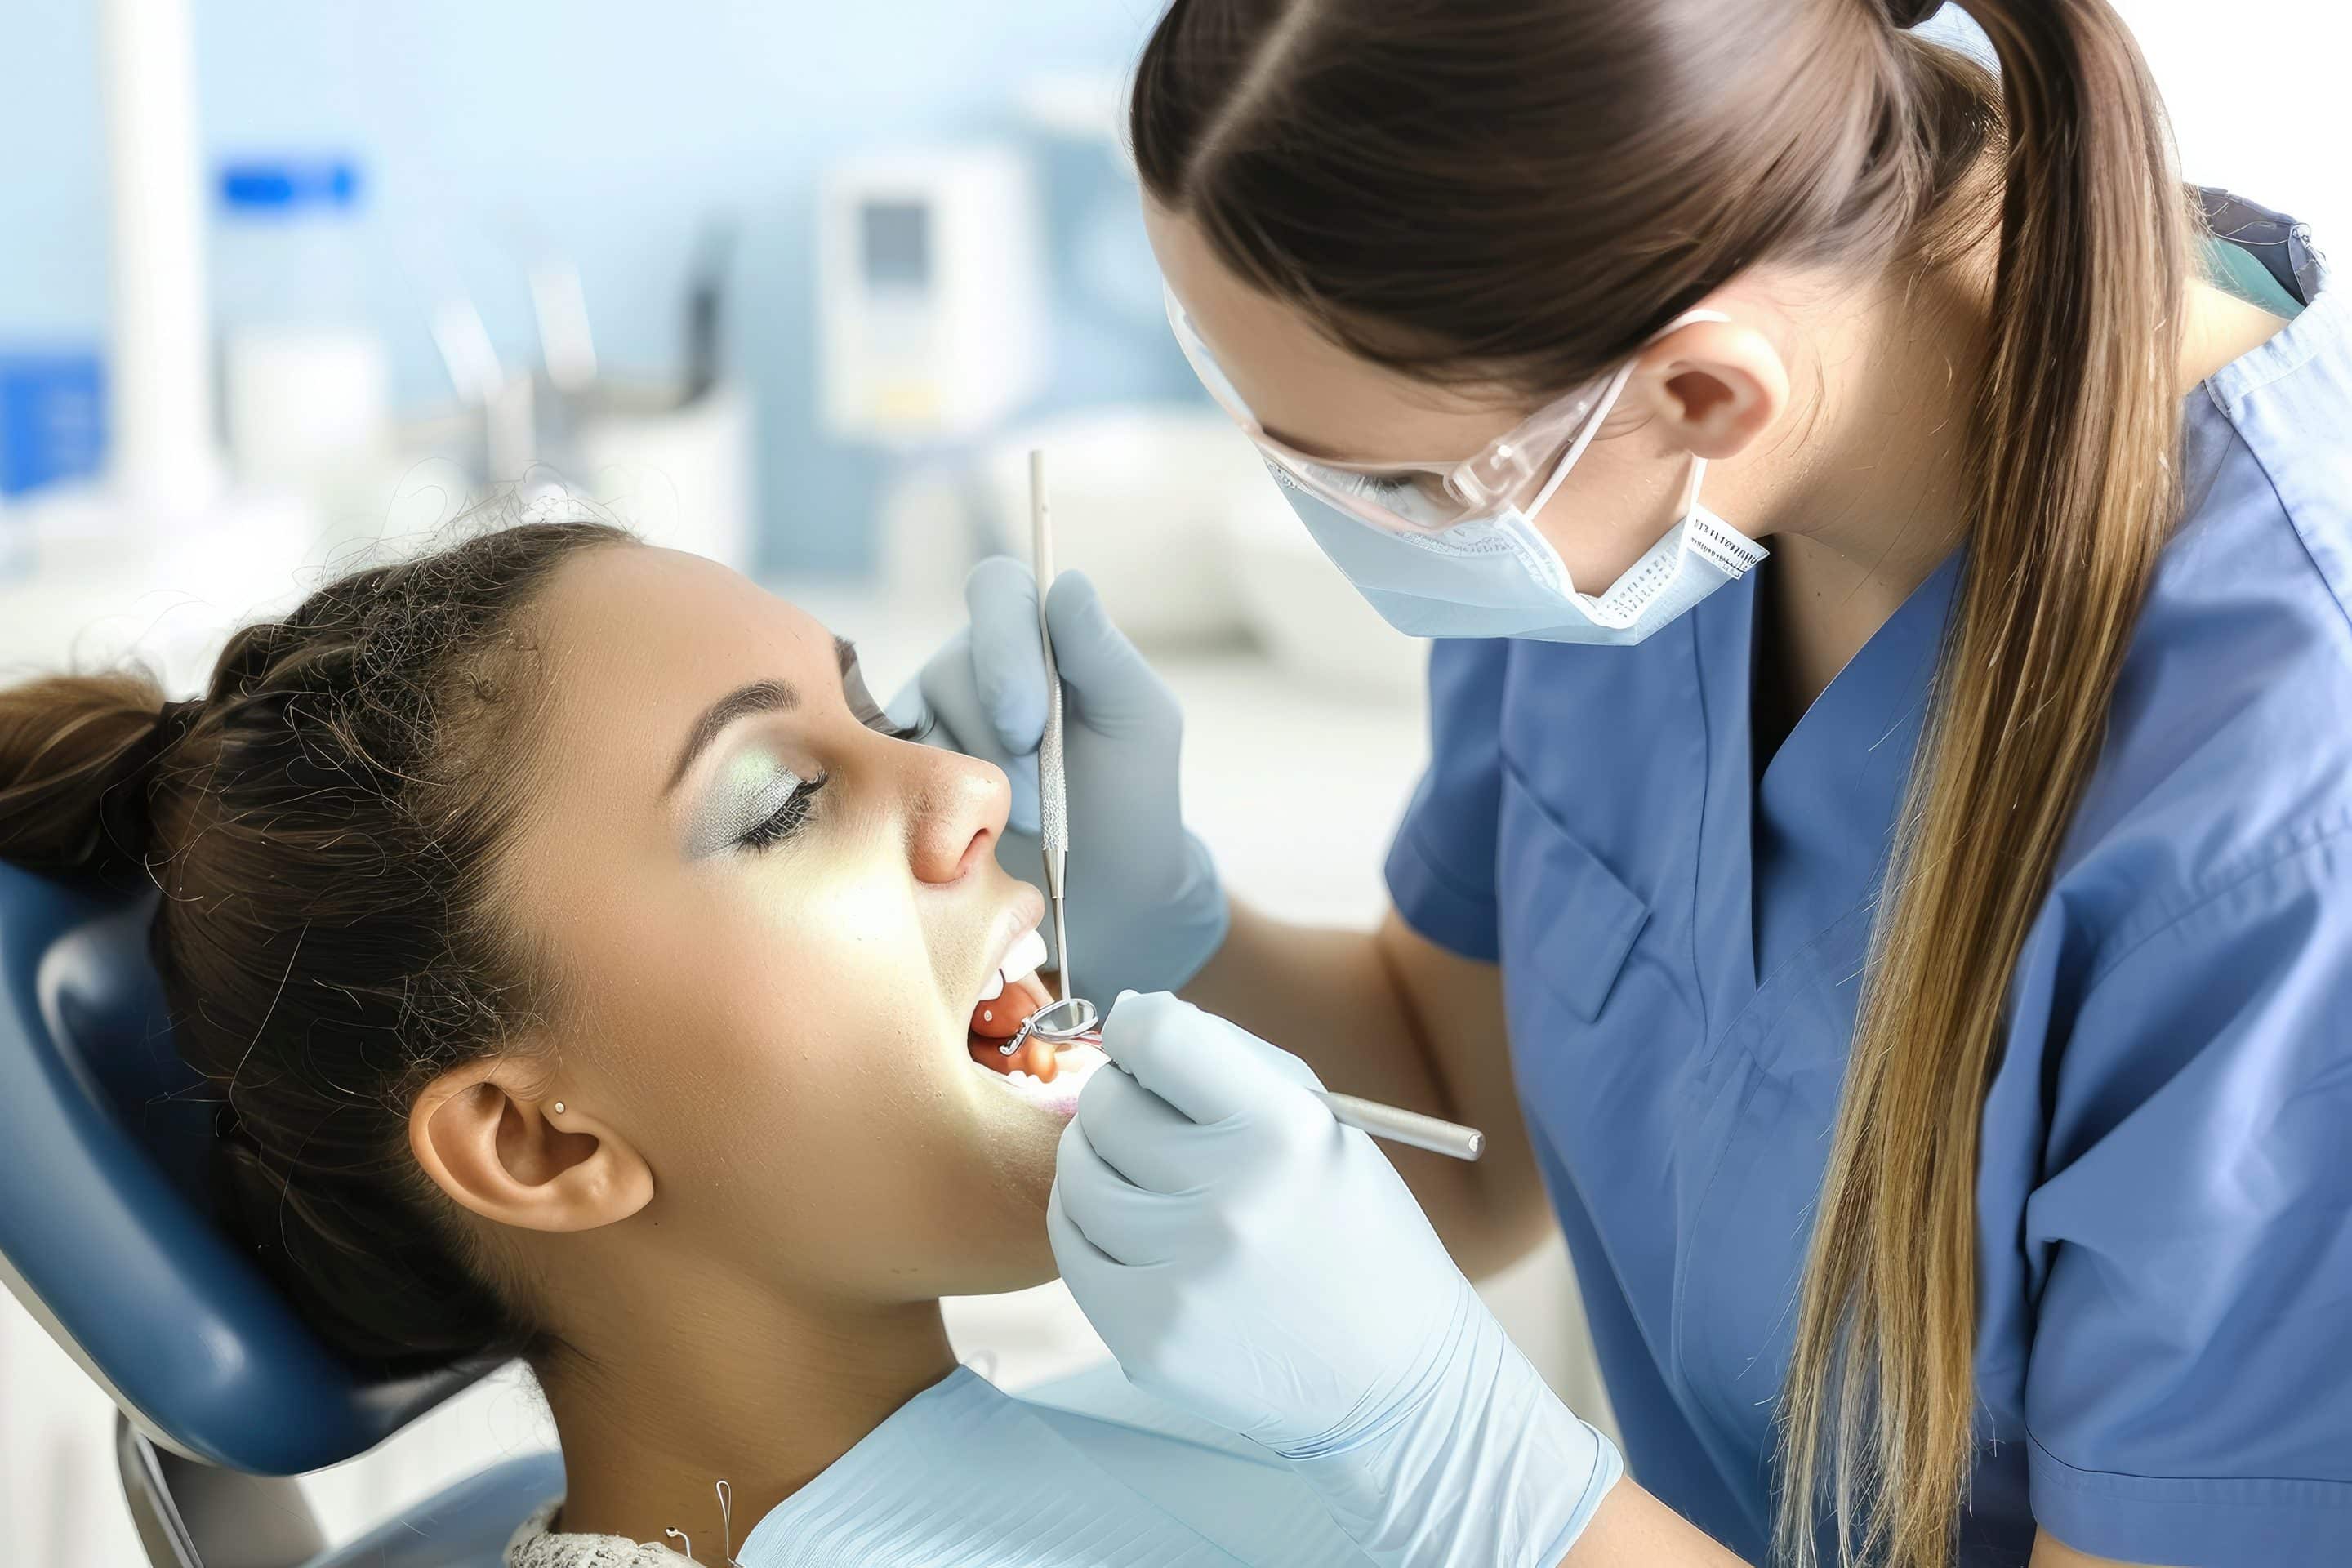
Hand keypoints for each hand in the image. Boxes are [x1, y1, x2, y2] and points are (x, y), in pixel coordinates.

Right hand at [891, 560, 1227, 995]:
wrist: (1099, 890)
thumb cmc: (1129, 797)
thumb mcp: (1138, 723)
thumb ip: (1102, 653)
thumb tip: (1068, 585)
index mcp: (1039, 634)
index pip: (998, 590)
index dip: (1004, 650)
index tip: (1031, 723)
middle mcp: (977, 663)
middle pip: (955, 664)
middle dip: (998, 740)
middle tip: (1039, 799)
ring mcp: (934, 716)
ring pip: (924, 722)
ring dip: (978, 784)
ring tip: (1023, 824)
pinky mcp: (902, 768)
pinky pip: (892, 765)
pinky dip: (934, 801)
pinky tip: (969, 834)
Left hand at [1049, 992, 1621, 1567]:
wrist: (1394, 1382)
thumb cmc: (1354, 1233)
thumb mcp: (1327, 1125)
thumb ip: (1231, 1063)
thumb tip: (1131, 1017)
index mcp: (1284, 1132)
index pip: (1158, 1036)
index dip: (1137, 1025)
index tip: (1140, 1039)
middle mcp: (1228, 1199)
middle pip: (1107, 1103)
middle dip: (1123, 1098)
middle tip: (1157, 1122)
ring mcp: (1181, 1273)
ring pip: (1078, 1173)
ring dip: (1102, 1162)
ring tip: (1152, 1181)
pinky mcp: (1145, 1335)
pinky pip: (1071, 1246)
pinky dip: (1090, 1225)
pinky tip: (1136, 1230)